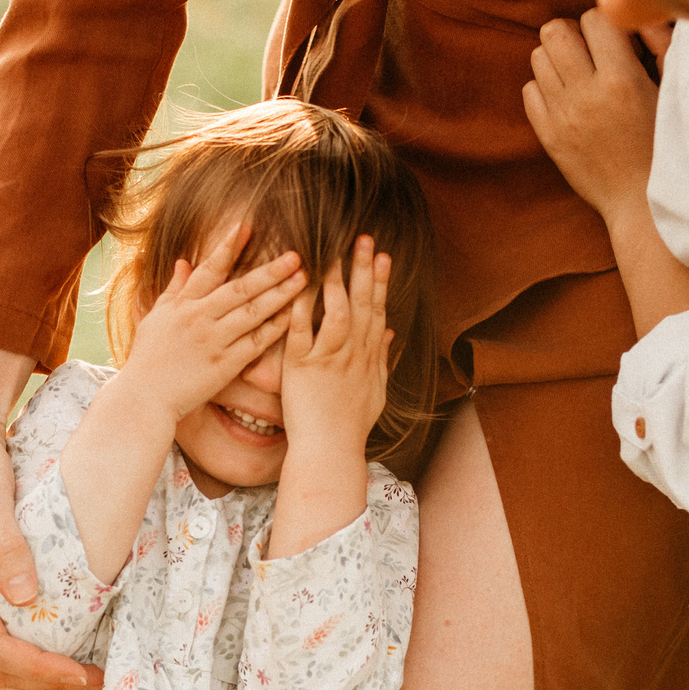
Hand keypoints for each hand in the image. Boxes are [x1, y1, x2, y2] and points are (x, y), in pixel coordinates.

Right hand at [116, 220, 305, 427]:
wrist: (144, 397)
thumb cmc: (148, 358)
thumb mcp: (155, 318)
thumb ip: (173, 289)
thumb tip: (184, 261)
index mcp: (182, 305)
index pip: (209, 269)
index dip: (228, 246)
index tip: (246, 225)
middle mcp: (199, 319)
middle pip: (240, 288)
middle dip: (269, 270)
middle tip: (295, 255)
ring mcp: (213, 342)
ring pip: (252, 312)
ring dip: (280, 294)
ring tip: (303, 278)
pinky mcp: (224, 366)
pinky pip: (255, 343)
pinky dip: (274, 328)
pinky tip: (293, 316)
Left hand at [280, 236, 391, 462]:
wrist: (330, 451)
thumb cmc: (350, 425)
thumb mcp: (375, 390)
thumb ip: (382, 359)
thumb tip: (390, 332)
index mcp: (368, 358)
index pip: (377, 310)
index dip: (380, 281)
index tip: (383, 255)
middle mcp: (352, 355)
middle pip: (361, 304)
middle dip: (363, 269)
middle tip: (363, 238)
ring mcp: (328, 360)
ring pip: (336, 312)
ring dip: (335, 281)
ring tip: (332, 253)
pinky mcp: (301, 368)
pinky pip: (301, 331)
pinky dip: (300, 307)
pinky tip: (297, 284)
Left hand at [523, 8, 659, 225]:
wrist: (642, 202)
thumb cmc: (667, 143)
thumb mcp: (673, 91)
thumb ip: (661, 45)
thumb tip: (638, 16)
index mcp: (622, 80)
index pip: (595, 18)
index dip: (607, 23)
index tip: (620, 43)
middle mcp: (586, 95)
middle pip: (554, 30)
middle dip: (574, 33)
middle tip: (592, 53)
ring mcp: (562, 117)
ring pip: (538, 57)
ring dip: (559, 59)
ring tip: (581, 76)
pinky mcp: (548, 136)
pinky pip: (529, 90)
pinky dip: (546, 88)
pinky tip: (570, 100)